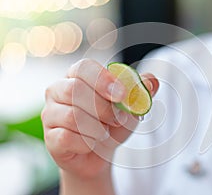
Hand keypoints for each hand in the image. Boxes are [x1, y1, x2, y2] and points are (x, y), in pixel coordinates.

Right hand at [41, 59, 158, 179]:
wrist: (100, 153)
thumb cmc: (112, 123)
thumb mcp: (130, 105)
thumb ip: (141, 91)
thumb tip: (152, 82)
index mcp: (77, 76)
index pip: (83, 68)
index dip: (102, 79)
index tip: (121, 94)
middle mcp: (57, 91)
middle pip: (75, 90)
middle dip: (103, 108)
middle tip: (118, 119)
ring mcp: (50, 114)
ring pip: (73, 116)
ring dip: (98, 128)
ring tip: (104, 132)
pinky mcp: (50, 138)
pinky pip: (68, 138)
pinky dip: (88, 144)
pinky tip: (92, 144)